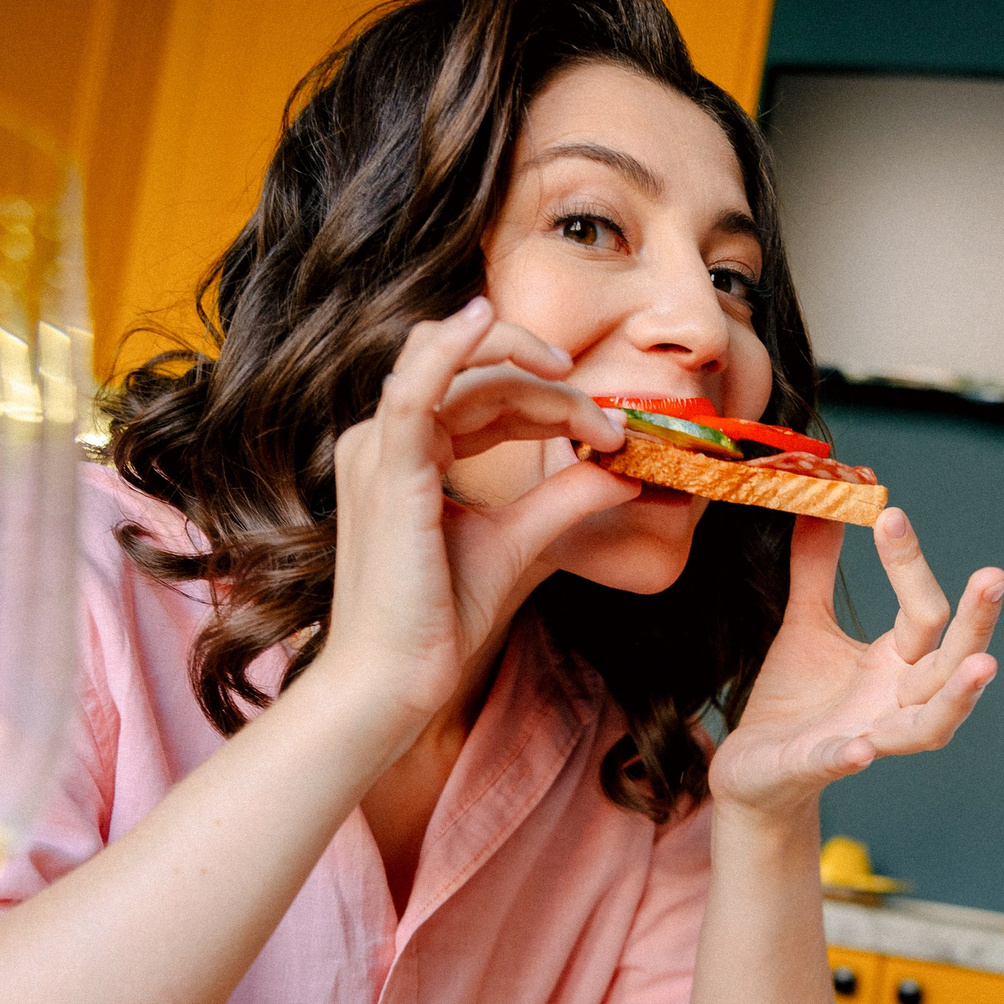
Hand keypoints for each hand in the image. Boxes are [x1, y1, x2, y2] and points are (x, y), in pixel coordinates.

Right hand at [314, 296, 633, 742]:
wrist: (391, 684)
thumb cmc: (436, 624)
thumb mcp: (517, 544)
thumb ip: (564, 499)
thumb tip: (623, 467)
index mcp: (409, 453)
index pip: (486, 396)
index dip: (554, 404)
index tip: (612, 435)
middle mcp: (386, 441)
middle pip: (478, 376)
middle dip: (551, 390)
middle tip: (609, 425)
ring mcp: (380, 450)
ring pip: (455, 368)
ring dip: (523, 368)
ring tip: (575, 381)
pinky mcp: (387, 469)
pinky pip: (416, 388)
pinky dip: (451, 348)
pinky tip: (485, 318)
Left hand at [706, 508, 1003, 814]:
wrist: (755, 770)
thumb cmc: (796, 700)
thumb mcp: (807, 624)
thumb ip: (817, 568)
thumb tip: (828, 502)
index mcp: (897, 663)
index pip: (924, 611)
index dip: (910, 563)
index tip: (890, 513)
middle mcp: (896, 702)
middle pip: (950, 663)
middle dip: (976, 624)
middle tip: (994, 577)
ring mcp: (867, 738)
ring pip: (929, 726)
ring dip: (957, 699)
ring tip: (983, 666)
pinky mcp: (818, 768)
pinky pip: (842, 764)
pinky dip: (852, 757)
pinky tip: (862, 750)